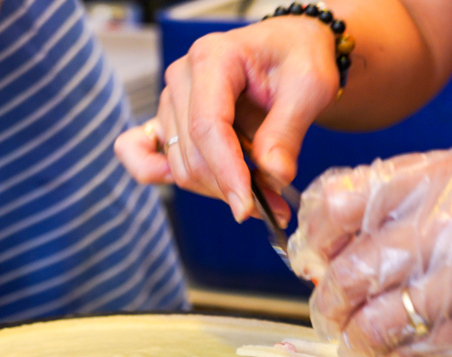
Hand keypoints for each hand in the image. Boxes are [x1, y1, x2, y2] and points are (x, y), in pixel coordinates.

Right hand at [114, 16, 341, 225]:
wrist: (287, 53)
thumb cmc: (296, 58)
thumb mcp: (309, 86)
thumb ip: (288, 131)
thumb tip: (273, 176)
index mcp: (213, 58)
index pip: (206, 127)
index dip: (226, 172)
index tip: (248, 208)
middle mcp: (181, 78)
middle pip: (192, 155)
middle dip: (231, 189)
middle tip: (275, 207)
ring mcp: (170, 102)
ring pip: (182, 168)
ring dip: (219, 190)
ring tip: (265, 195)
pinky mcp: (167, 123)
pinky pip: (142, 156)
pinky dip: (158, 176)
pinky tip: (198, 186)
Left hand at [290, 134, 451, 356]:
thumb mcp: (450, 173)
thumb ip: (383, 200)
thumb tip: (316, 252)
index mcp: (437, 179)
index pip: (338, 207)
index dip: (313, 240)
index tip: (312, 259)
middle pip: (350, 276)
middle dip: (328, 304)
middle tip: (329, 312)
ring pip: (378, 328)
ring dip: (354, 342)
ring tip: (354, 342)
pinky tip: (395, 356)